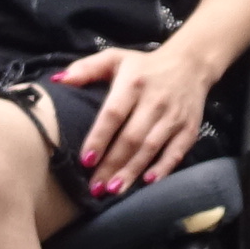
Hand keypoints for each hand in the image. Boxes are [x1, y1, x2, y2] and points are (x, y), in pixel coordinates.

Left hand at [60, 39, 221, 192]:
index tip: (85, 160)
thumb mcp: (115, 58)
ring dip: (132, 171)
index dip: (99, 138)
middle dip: (112, 164)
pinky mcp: (189, 128)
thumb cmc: (144, 66)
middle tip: (95, 187)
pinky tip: (148, 182)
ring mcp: (173, 116)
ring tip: (113, 190)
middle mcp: (154, 100)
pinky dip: (163, 168)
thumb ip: (86, 68)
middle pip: (131, 137)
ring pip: (151, 148)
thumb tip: (58, 80)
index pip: (113, 114)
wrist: (191, 63)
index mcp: (133, 83)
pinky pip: (176, 152)